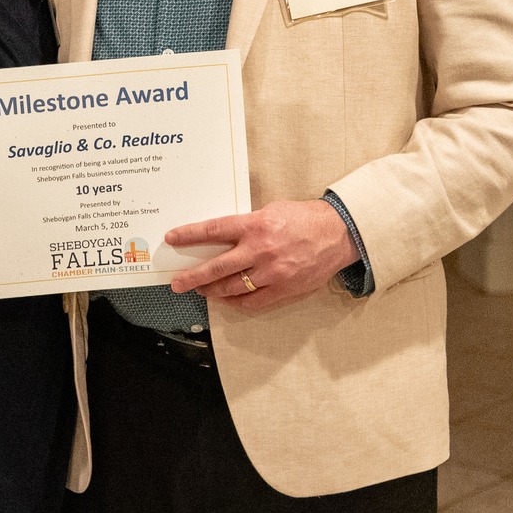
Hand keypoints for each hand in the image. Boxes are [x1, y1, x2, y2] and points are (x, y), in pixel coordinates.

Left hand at [164, 199, 358, 316]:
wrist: (338, 234)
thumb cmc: (305, 219)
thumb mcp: (272, 211)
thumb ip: (248, 224)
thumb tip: (224, 235)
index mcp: (256, 225)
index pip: (214, 230)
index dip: (190, 235)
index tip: (173, 239)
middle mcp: (261, 250)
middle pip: (217, 267)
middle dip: (193, 277)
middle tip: (177, 283)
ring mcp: (272, 273)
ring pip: (232, 288)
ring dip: (212, 290)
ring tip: (201, 290)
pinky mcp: (283, 289)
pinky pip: (252, 301)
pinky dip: (236, 301)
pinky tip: (227, 298)